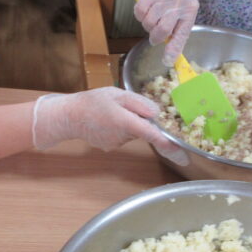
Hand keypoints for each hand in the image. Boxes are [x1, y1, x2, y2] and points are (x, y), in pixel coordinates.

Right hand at [31, 88, 188, 163]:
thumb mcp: (117, 94)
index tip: (182, 157)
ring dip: (129, 123)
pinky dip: (119, 128)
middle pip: (143, 130)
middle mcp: (123, 137)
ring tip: (112, 112)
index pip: (153, 136)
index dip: (170, 146)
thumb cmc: (92, 102)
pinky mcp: (110, 146)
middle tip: (124, 107)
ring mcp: (116, 144)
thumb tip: (156, 115)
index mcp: (126, 122)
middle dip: (140, 120)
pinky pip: (123, 136)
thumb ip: (139, 103)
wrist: (68, 116)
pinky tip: (106, 120)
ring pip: (133, 133)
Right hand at [133, 0, 198, 66]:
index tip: (167, 61)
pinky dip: (139, 15)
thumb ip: (178, 27)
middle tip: (154, 34)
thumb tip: (170, 53)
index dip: (173, 50)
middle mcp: (178, 4)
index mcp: (189, 11)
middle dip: (155, 37)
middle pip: (162, 30)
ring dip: (146, 24)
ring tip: (151, 18)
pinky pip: (139, 12)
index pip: (182, 35)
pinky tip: (145, 9)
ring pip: (149, 22)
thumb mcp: (185, 8)